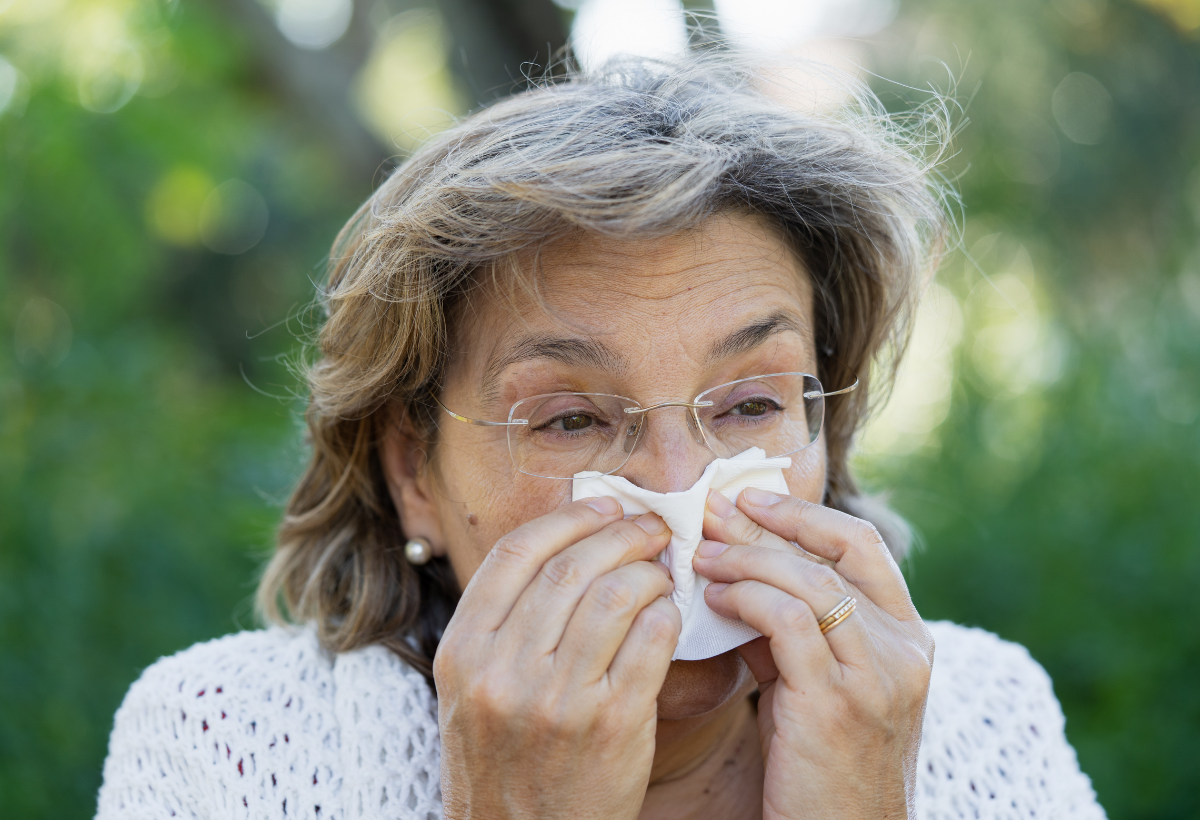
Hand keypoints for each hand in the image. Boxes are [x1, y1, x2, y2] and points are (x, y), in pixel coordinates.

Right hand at [434, 497, 680, 819]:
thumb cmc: (505, 766)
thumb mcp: (471, 693)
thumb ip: (502, 626)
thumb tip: (566, 547)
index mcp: (461, 653)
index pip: (515, 554)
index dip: (567, 518)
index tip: (603, 505)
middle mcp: (503, 671)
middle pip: (570, 566)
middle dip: (620, 533)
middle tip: (650, 528)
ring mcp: (557, 698)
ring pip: (616, 594)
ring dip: (649, 570)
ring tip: (662, 570)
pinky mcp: (611, 723)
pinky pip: (650, 639)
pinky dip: (667, 614)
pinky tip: (668, 615)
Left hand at [695, 489, 932, 819]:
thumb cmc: (821, 767)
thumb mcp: (819, 686)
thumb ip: (793, 631)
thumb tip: (736, 575)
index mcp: (908, 638)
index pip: (862, 545)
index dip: (804, 514)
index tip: (750, 499)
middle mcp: (903, 650)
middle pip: (834, 554)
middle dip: (765, 526)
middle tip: (710, 513)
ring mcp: (876, 676)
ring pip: (809, 582)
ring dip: (746, 560)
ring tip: (702, 557)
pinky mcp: (837, 703)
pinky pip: (786, 623)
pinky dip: (745, 600)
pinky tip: (714, 600)